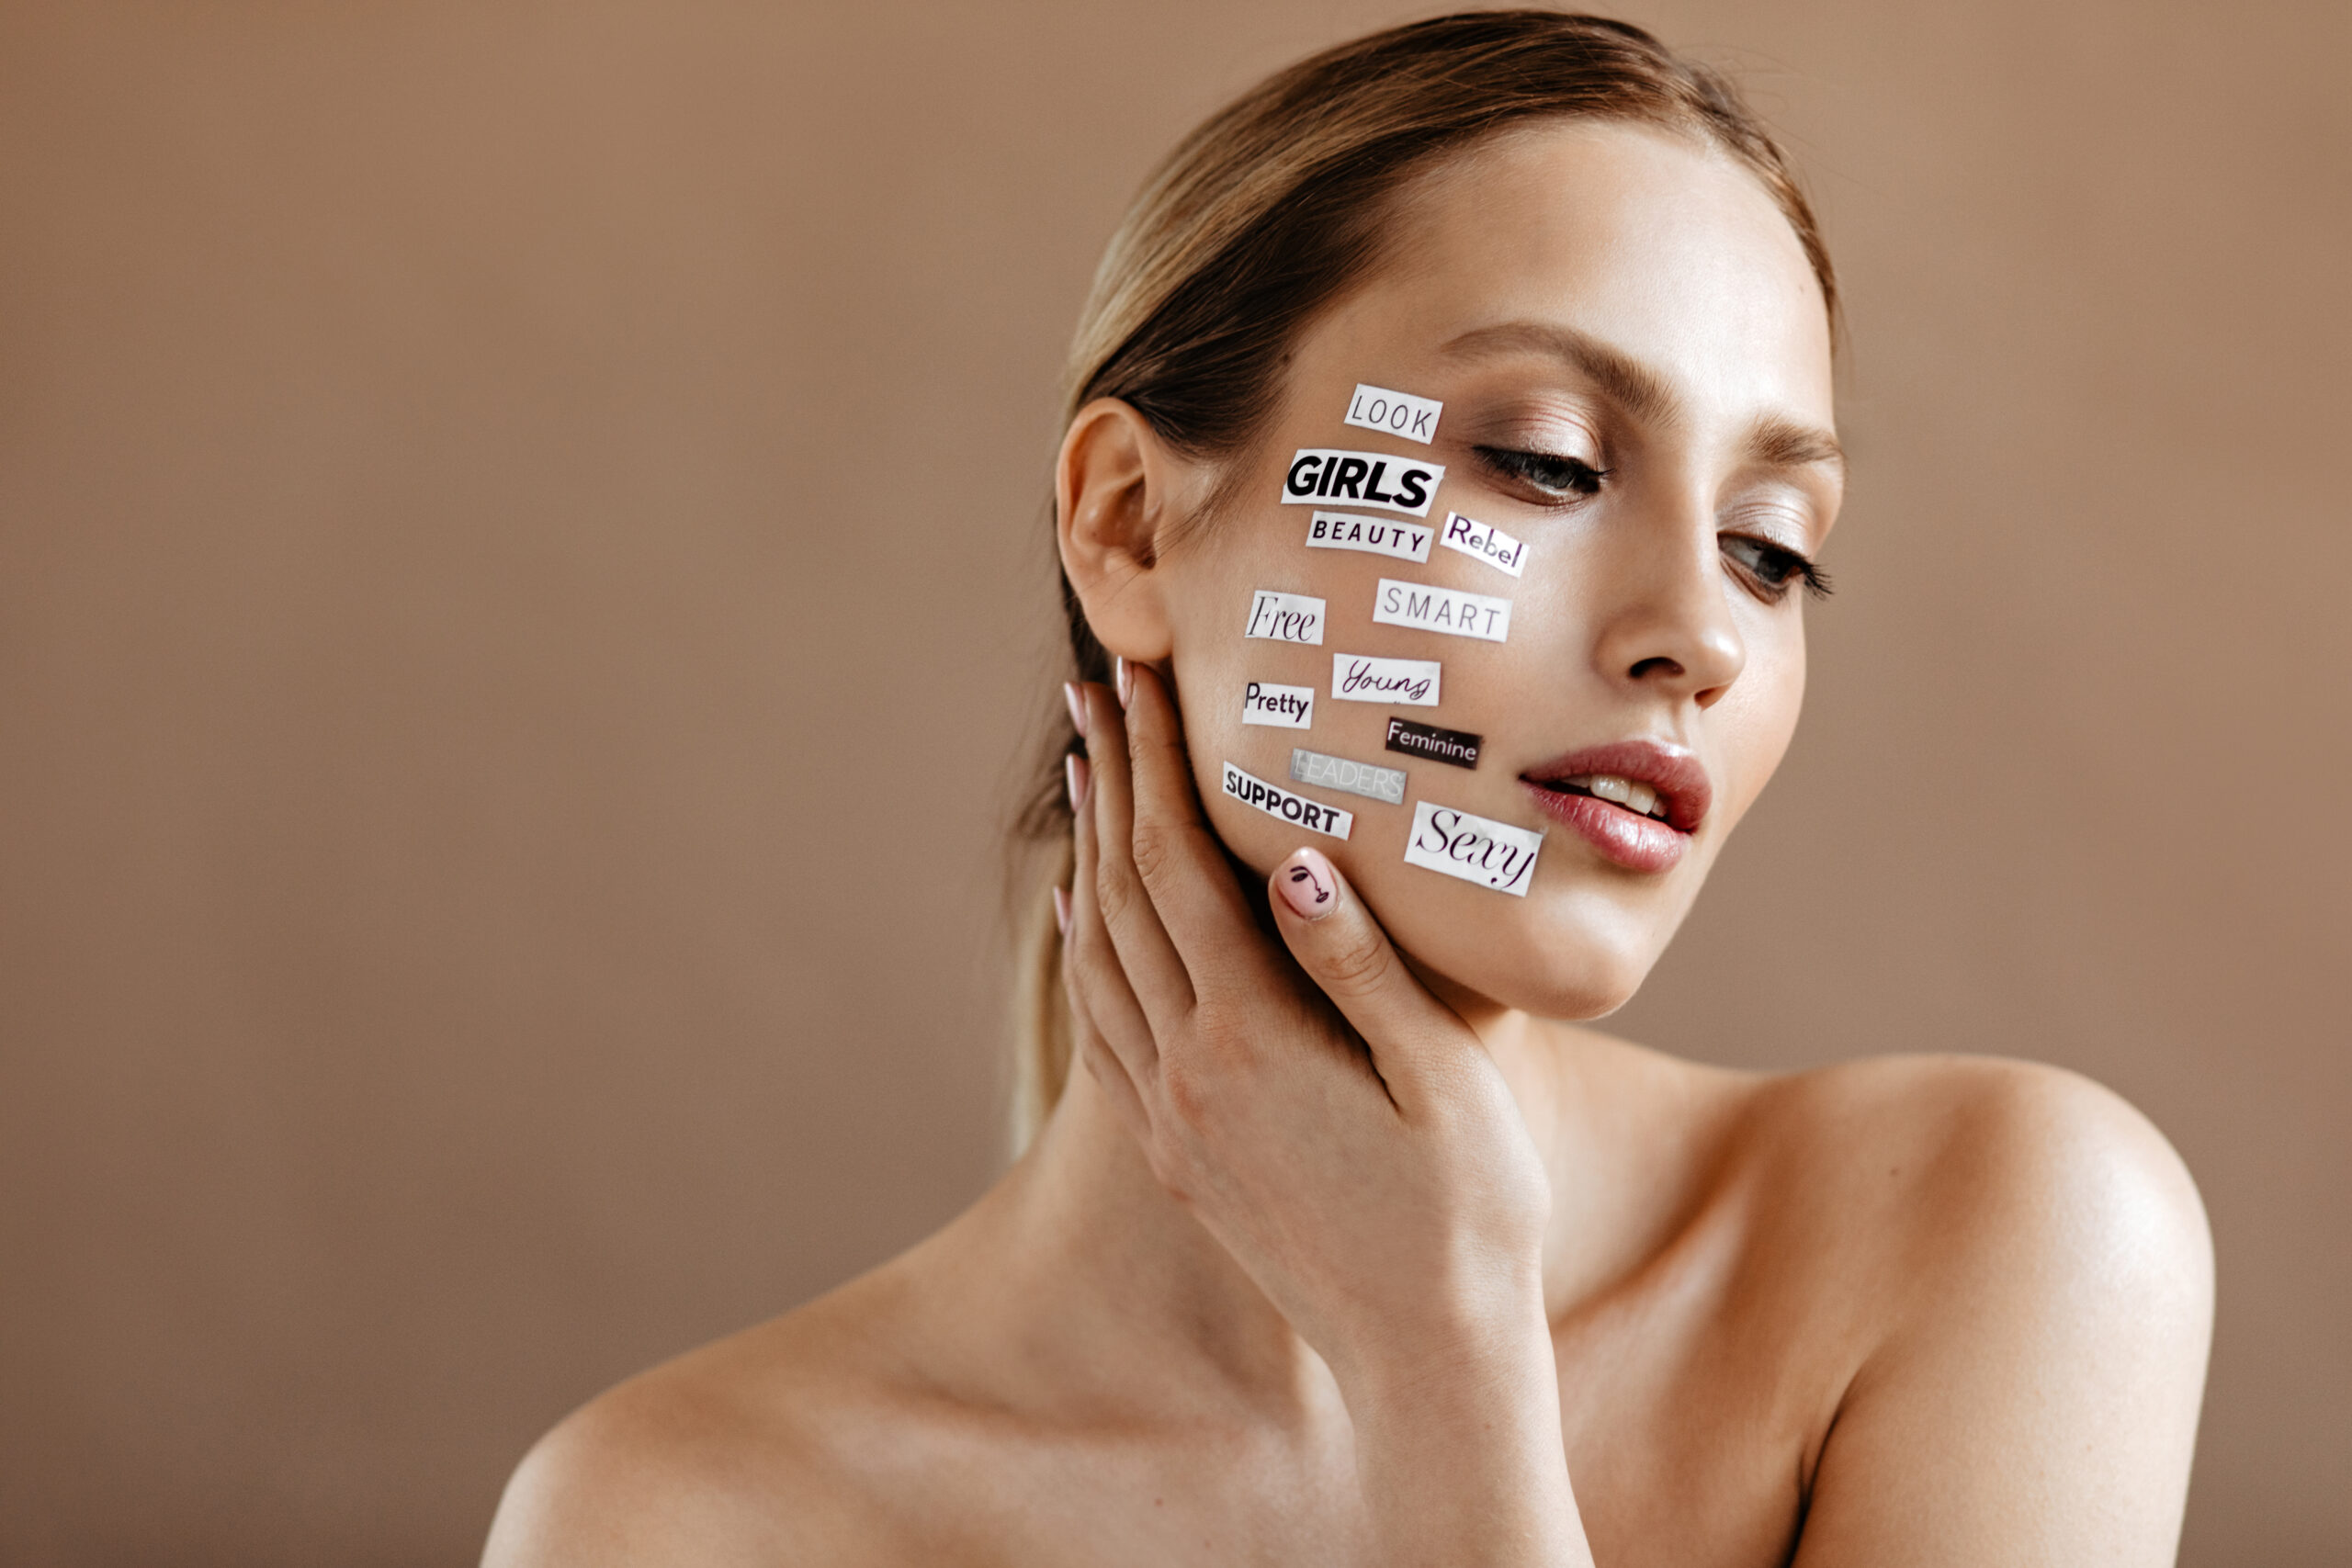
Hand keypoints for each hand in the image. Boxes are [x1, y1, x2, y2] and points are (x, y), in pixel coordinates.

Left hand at [1061, 661, 1553, 1394]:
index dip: (1155, 766)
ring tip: (1085, 771)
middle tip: (1093, 688)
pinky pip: (1103, 1030)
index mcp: (1252, 1042)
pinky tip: (1087, 914)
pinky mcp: (1176, 1157)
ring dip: (1089, 854)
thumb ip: (1362, 966)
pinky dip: (1086, 952)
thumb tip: (1296, 857)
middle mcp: (1188, 1076)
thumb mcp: (1446, 1082)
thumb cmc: (1471, 1216)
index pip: (1179, 868)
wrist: (1426, 1359)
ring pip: (1101, 956)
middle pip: (1124, 895)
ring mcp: (1172, 1121)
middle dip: (1110, 782)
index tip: (1138, 679)